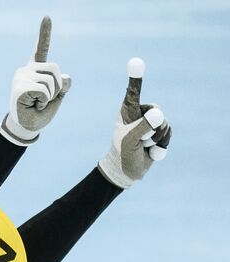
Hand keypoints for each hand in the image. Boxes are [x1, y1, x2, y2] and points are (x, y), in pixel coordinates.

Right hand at [1, 16, 71, 145]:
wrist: (26, 127)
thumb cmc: (40, 111)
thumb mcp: (58, 95)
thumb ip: (63, 84)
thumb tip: (65, 77)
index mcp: (35, 69)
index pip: (41, 48)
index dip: (44, 33)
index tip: (47, 17)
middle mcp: (26, 70)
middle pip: (55, 68)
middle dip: (57, 86)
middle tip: (45, 99)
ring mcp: (21, 78)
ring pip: (50, 81)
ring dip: (50, 96)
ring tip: (38, 103)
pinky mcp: (19, 88)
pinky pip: (44, 91)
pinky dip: (44, 102)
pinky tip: (33, 106)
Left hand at [97, 58, 171, 188]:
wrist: (126, 172)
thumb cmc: (122, 153)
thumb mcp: (130, 140)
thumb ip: (143, 126)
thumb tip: (158, 114)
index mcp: (128, 111)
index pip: (133, 93)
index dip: (136, 78)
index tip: (135, 61)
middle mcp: (140, 114)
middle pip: (157, 111)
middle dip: (151, 128)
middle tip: (139, 140)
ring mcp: (150, 123)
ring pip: (164, 125)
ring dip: (155, 139)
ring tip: (142, 146)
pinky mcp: (159, 133)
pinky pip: (168, 135)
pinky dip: (160, 147)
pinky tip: (150, 152)